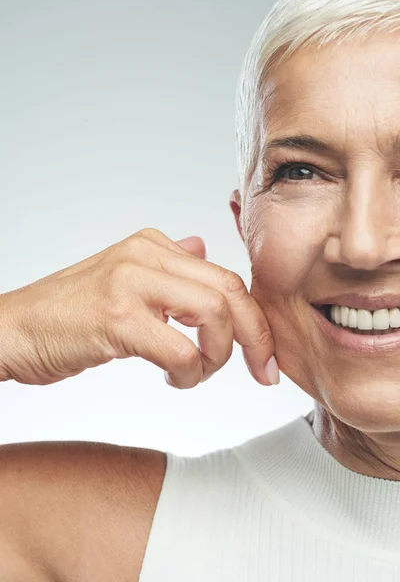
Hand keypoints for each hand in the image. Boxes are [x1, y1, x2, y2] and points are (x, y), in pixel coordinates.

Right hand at [0, 228, 277, 387]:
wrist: (13, 330)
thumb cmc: (68, 315)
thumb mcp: (122, 279)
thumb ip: (166, 265)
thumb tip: (200, 249)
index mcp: (152, 246)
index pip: (226, 277)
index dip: (254, 318)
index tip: (263, 353)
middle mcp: (145, 255)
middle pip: (230, 291)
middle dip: (256, 337)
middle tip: (262, 372)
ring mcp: (131, 283)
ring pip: (214, 314)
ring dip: (218, 355)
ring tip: (197, 373)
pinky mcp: (117, 317)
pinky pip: (181, 349)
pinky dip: (190, 372)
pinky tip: (174, 379)